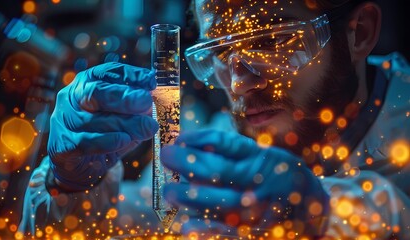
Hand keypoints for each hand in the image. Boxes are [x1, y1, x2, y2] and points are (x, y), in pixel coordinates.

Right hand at [48, 62, 157, 190]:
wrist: (81, 165)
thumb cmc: (105, 134)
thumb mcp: (124, 118)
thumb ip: (136, 109)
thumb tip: (153, 105)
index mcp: (87, 83)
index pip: (107, 72)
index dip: (131, 75)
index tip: (151, 82)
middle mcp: (71, 98)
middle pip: (95, 92)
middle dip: (124, 97)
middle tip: (147, 103)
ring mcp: (63, 121)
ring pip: (93, 119)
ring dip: (124, 123)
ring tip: (146, 127)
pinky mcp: (62, 145)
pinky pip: (86, 142)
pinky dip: (108, 141)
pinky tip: (124, 140)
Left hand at [161, 129, 328, 236]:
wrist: (313, 209)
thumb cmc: (283, 176)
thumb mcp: (266, 155)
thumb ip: (234, 152)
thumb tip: (196, 145)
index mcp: (261, 159)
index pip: (223, 143)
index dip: (197, 138)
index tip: (179, 138)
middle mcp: (259, 183)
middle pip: (216, 170)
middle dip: (185, 162)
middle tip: (165, 157)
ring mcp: (257, 210)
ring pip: (216, 201)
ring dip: (187, 195)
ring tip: (169, 190)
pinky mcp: (253, 232)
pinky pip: (224, 232)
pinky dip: (203, 227)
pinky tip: (186, 224)